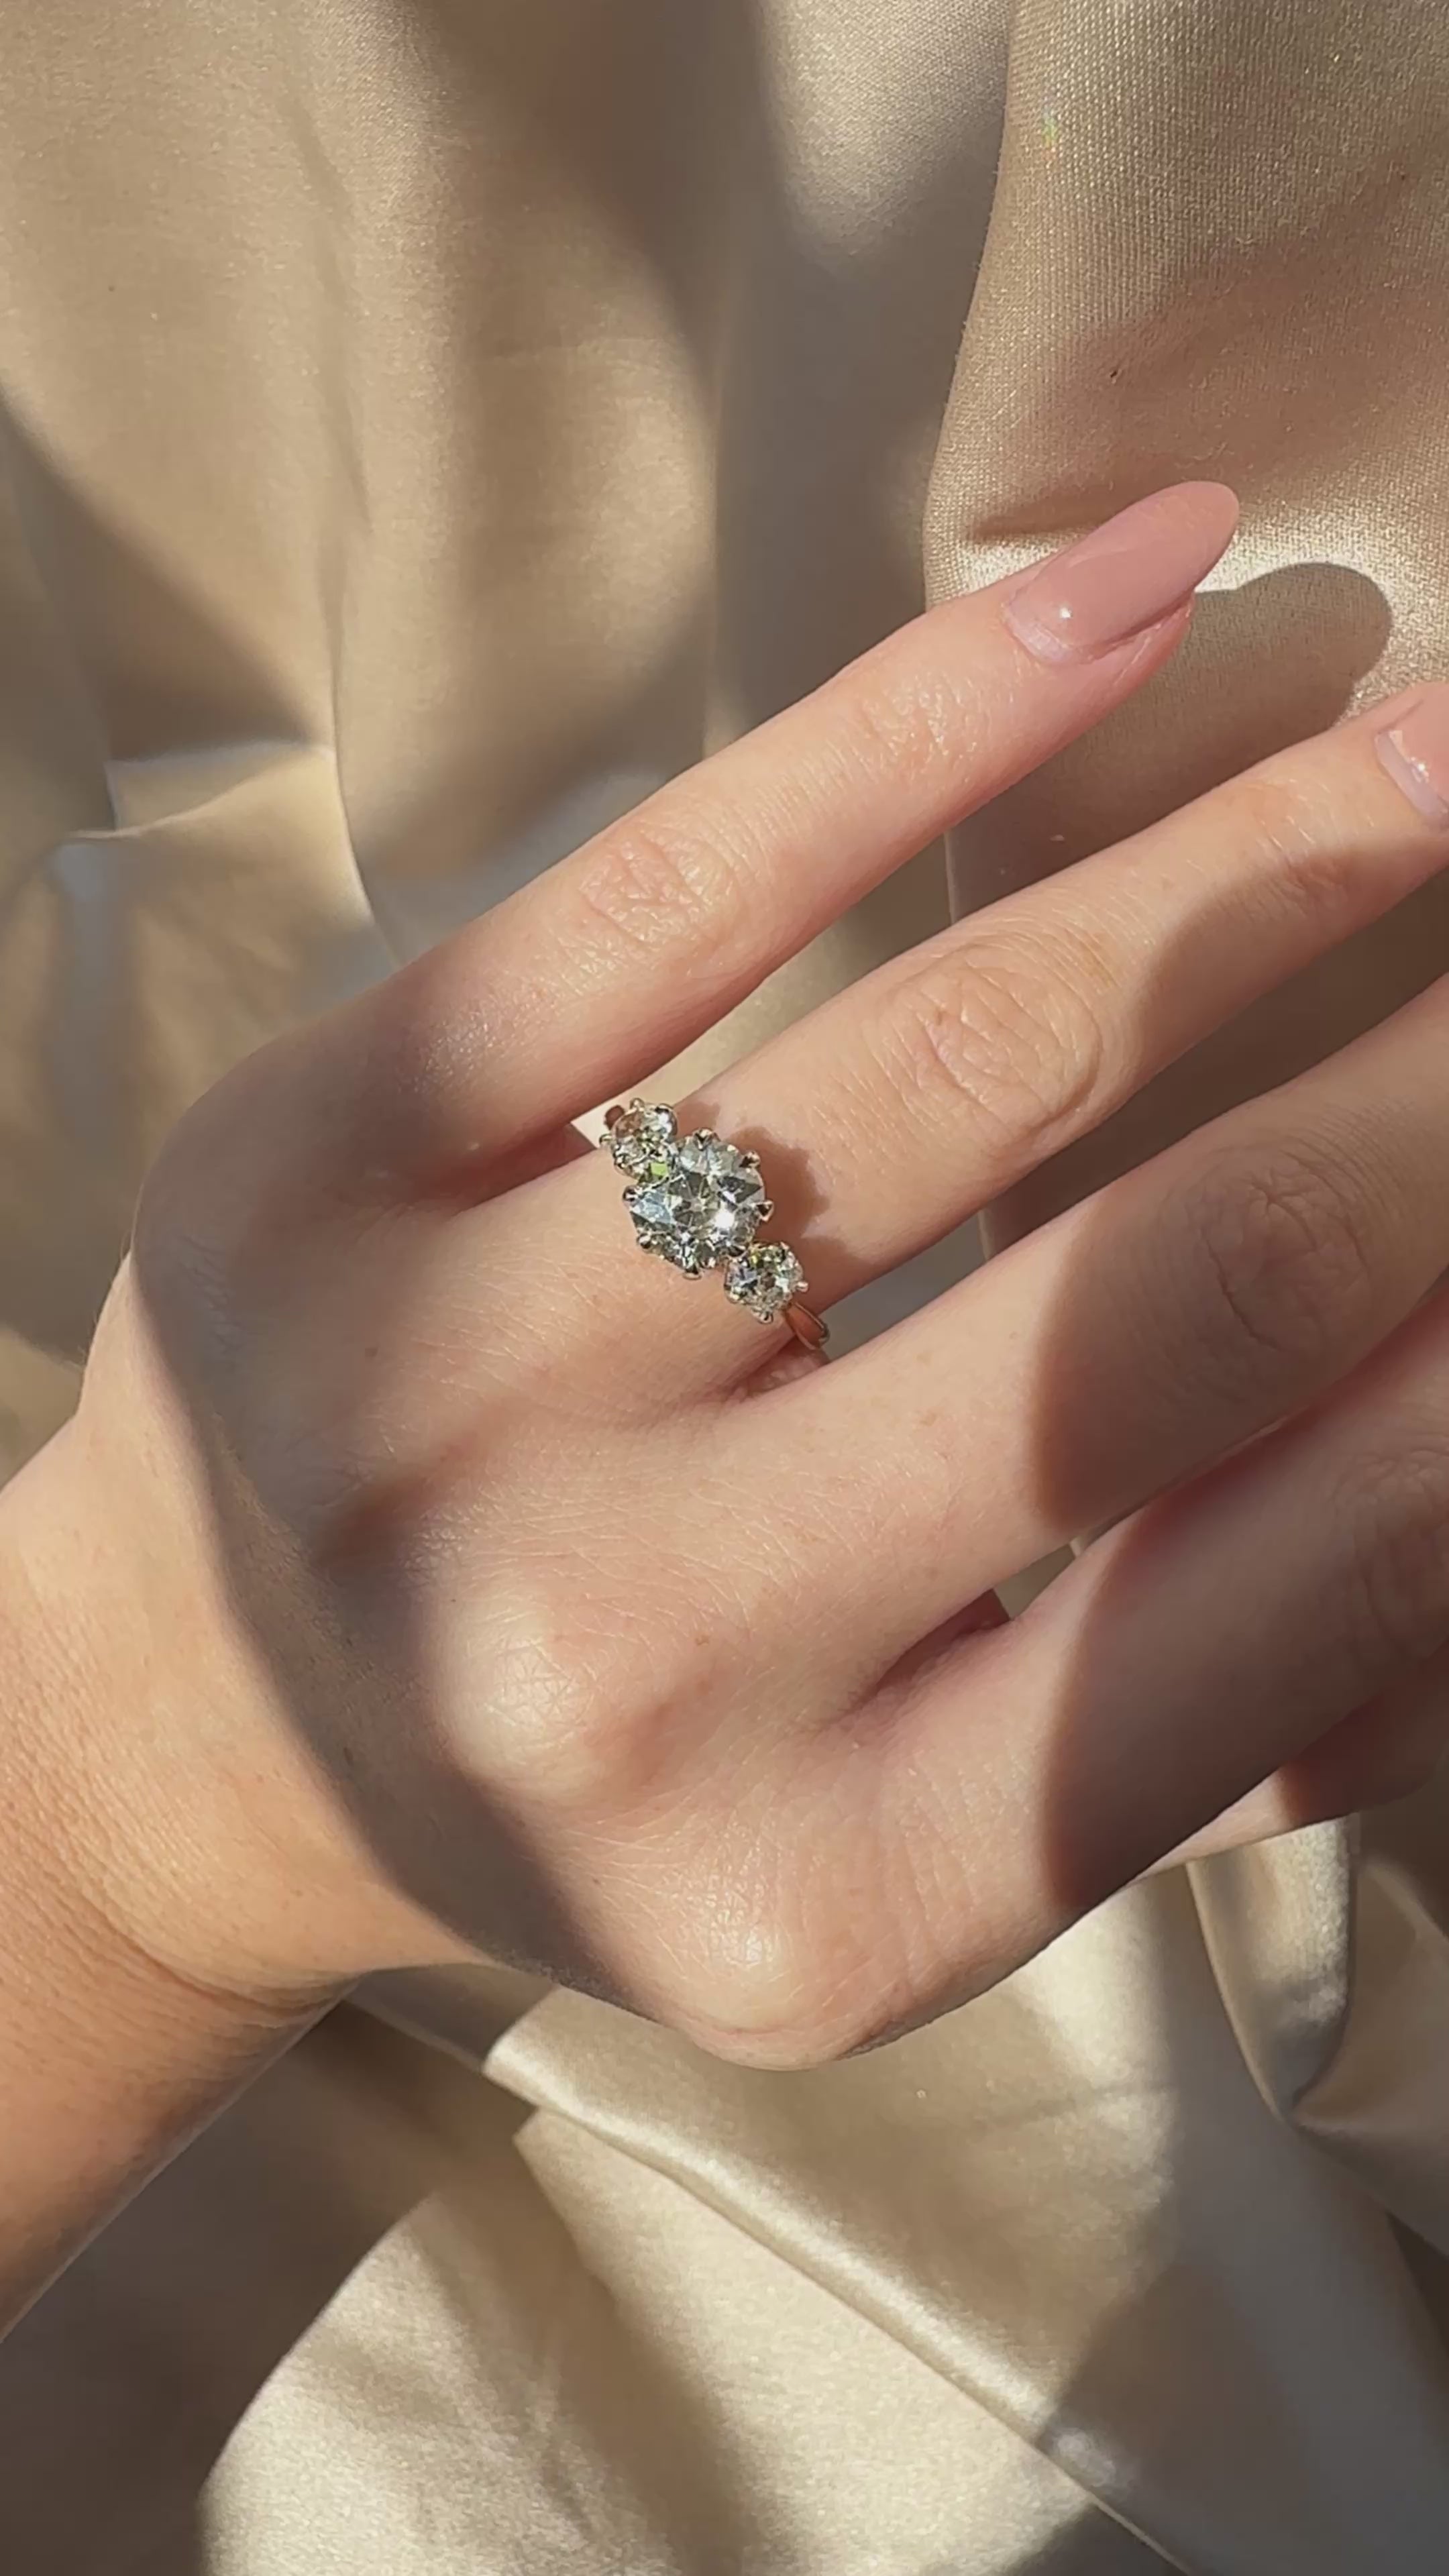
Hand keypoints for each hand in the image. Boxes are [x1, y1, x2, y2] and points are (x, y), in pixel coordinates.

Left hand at [34, 483, 1448, 2065]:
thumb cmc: (629, 1775)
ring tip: (1434, 748)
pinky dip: (939, 713)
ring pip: (945, 1056)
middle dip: (1432, 1089)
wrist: (213, 1716)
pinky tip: (1142, 589)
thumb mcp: (927, 1830)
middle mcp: (628, 1664)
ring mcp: (437, 1398)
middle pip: (1167, 1301)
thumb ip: (1222, 1667)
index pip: (1314, 1566)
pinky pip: (675, 881)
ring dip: (1250, 860)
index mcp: (837, 1892)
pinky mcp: (307, 1165)